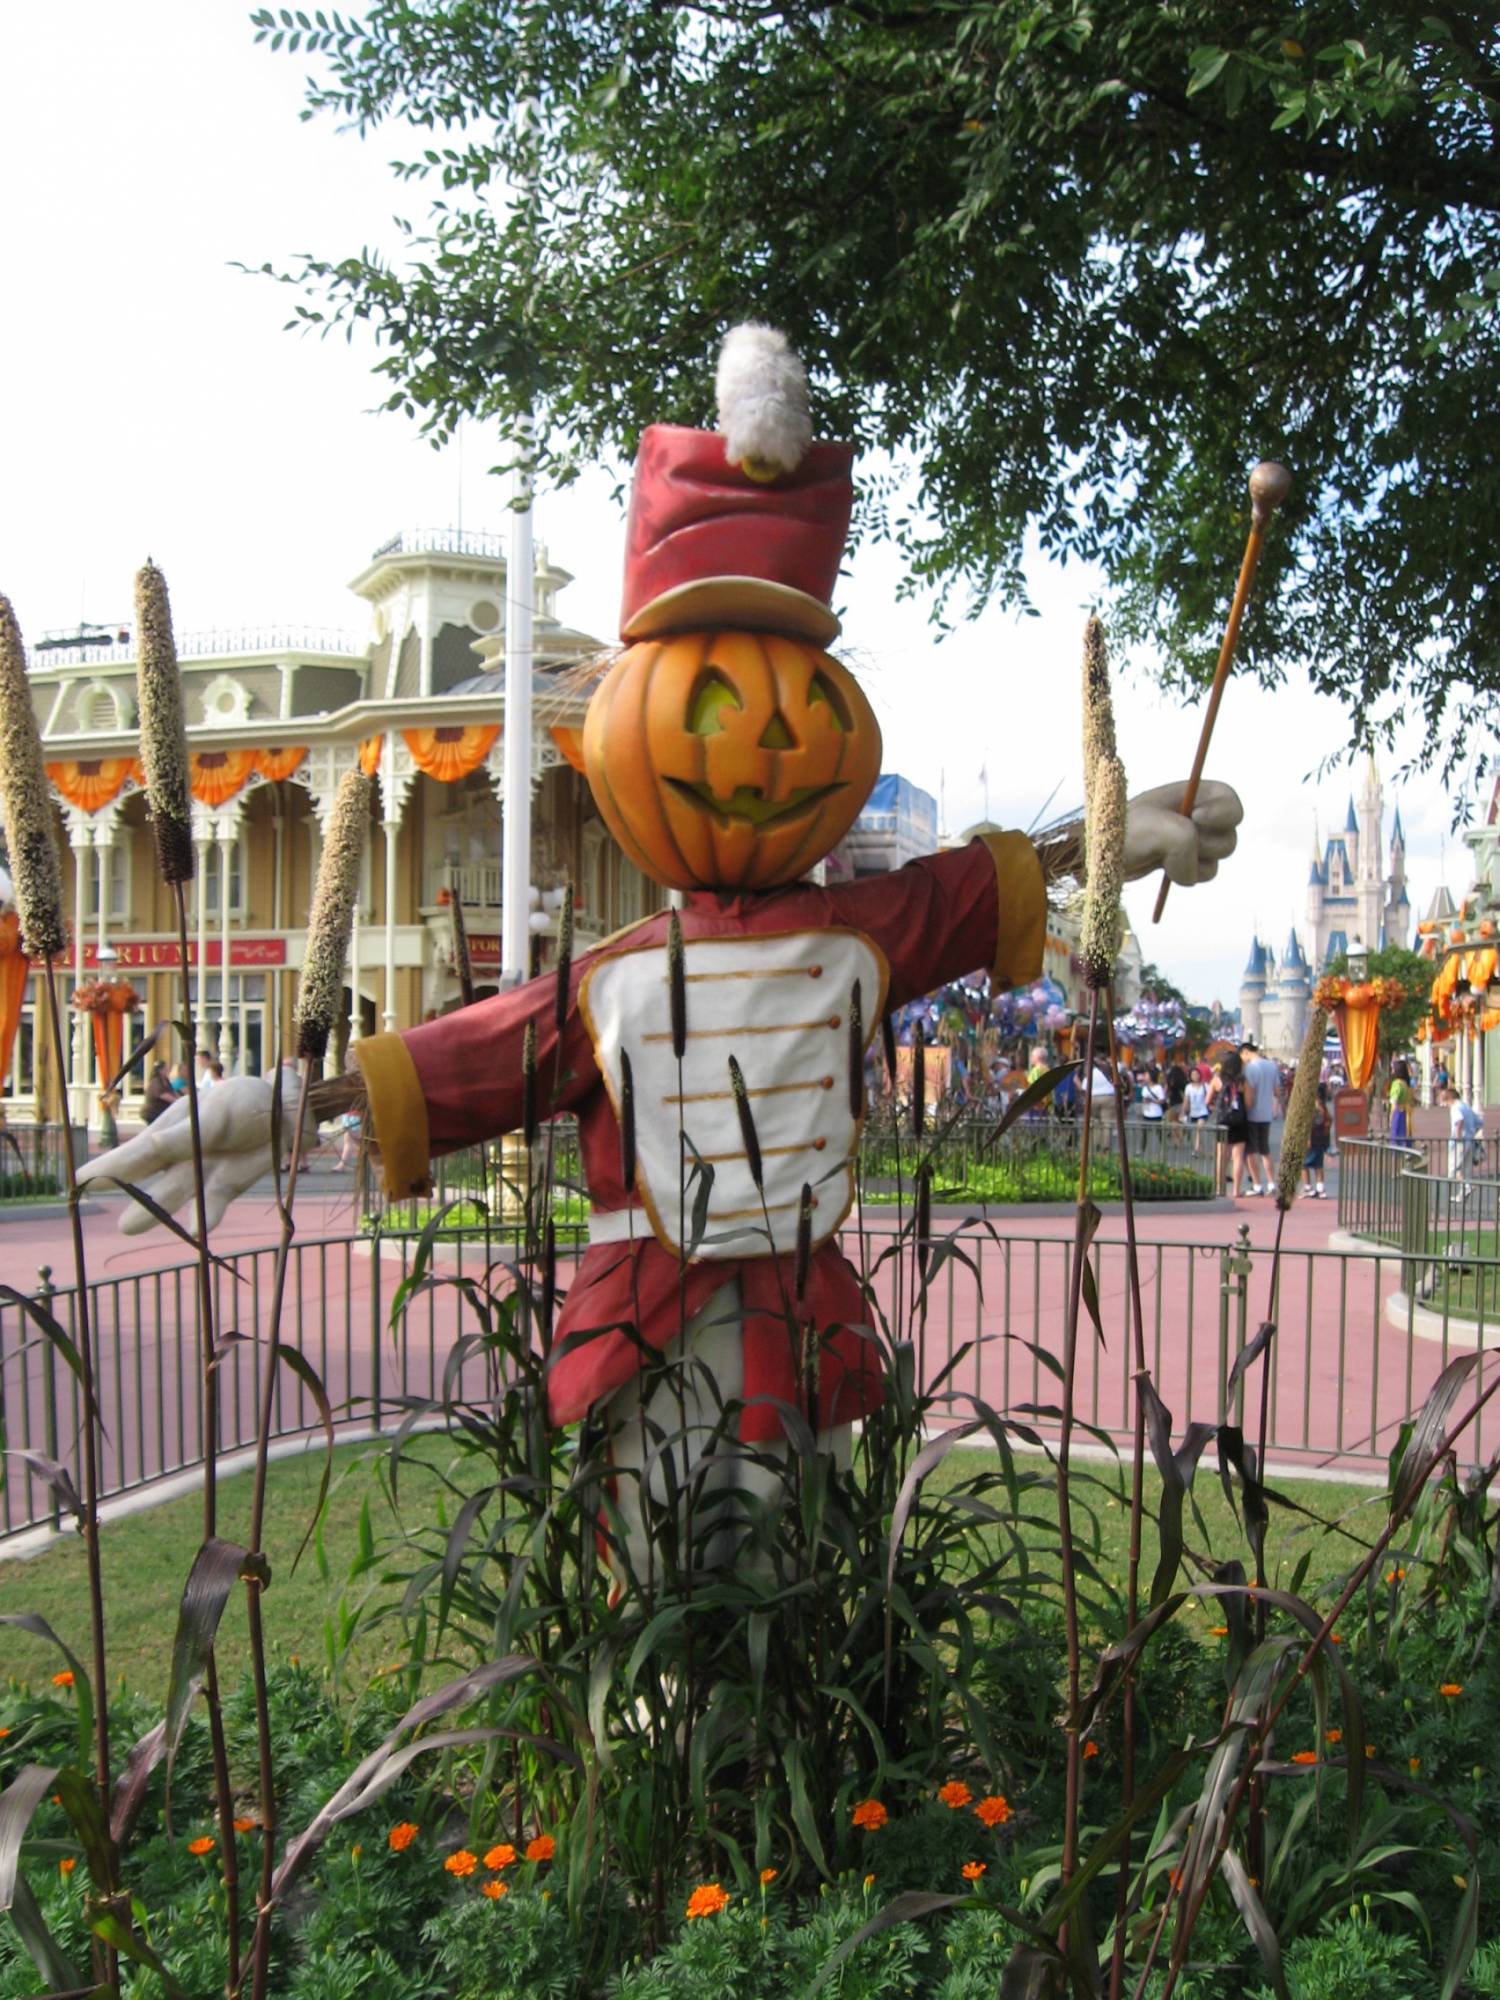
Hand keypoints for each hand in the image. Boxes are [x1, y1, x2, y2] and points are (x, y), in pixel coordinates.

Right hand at [77, 1068, 314, 1234]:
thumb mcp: (214, 1113)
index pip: (136, 1151)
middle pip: (149, 1178)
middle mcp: (180, 1155)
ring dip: (153, 1212)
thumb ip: (184, 1135)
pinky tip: (193, 1231)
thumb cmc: (245, 1102)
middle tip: (102, 1211)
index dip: (108, 1167)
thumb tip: (149, 1146)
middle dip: (129, 1195)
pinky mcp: (227, 1187)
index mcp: (171, 1130)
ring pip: (173, 1196)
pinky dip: (203, 1217)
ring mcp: (202, 1173)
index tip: (78, 1181)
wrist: (285, 1111)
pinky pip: (211, 1204)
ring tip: (128, 1227)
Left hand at [1121, 780, 1241, 886]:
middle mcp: (1198, 816)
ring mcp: (1193, 841)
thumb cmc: (1125, 830)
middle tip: (1173, 841)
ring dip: (1192, 861)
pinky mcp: (1185, 863)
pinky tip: (1162, 866)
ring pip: (1217, 859)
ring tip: (1162, 854)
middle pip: (1229, 836)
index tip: (1197, 818)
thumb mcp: (1156, 827)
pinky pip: (1201, 874)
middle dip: (1205, 844)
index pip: (1230, 800)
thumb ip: (1185, 839)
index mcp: (1194, 794)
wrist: (1101, 853)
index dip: (1223, 812)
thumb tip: (1191, 866)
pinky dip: (1183, 874)